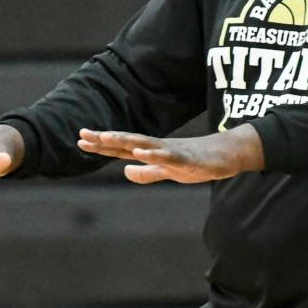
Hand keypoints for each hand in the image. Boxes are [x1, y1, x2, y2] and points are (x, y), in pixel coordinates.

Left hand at [77, 124, 264, 184]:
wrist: (226, 156)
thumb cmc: (197, 162)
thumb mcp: (167, 172)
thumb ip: (147, 173)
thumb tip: (125, 172)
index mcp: (153, 152)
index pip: (122, 148)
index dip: (102, 145)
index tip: (81, 140)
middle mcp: (158, 147)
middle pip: (128, 142)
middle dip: (106, 139)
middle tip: (83, 134)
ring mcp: (172, 151)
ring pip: (145, 144)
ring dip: (125, 140)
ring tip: (106, 137)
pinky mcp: (187, 159)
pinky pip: (168, 156)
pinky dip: (154, 153)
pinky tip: (141, 152)